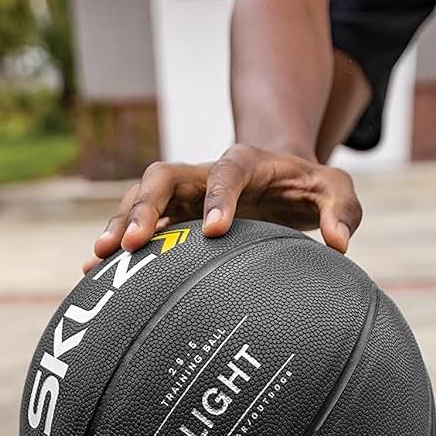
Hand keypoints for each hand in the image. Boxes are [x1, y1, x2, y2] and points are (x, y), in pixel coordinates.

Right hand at [85, 144, 361, 270]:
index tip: (215, 231)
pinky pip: (137, 225)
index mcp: (246, 161)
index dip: (218, 197)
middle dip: (145, 206)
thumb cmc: (309, 187)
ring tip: (99, 260)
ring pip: (141, 198)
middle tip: (133, 243)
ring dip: (120, 226)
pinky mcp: (172, 216)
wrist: (280, 178)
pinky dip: (116, 244)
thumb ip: (343, 210)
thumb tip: (338, 244)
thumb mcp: (337, 189)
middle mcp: (205, 172)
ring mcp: (183, 194)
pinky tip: (92, 273)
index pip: (227, 172)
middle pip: (164, 176)